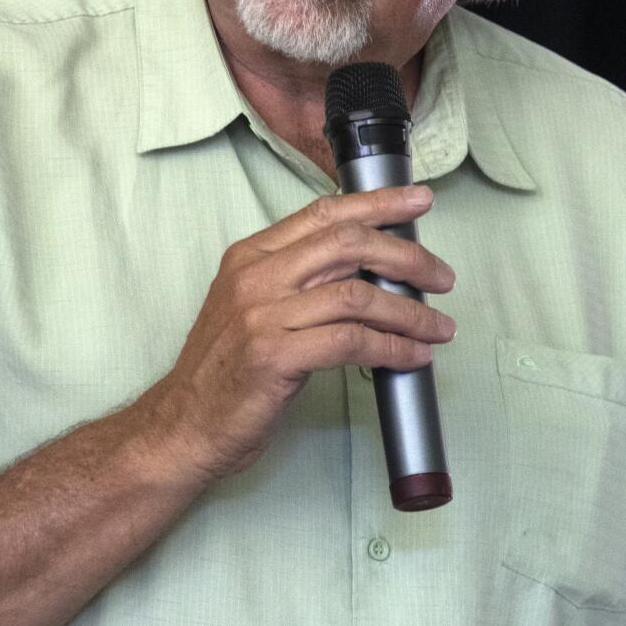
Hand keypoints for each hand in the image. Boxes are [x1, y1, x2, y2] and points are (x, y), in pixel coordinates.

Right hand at [140, 185, 456, 482]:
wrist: (182, 426)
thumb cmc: (226, 372)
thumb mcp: (255, 310)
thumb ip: (302, 282)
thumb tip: (373, 270)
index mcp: (251, 255)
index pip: (324, 213)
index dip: (377, 203)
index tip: (418, 199)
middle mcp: (255, 276)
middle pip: (348, 243)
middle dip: (407, 255)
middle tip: (442, 277)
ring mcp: (262, 315)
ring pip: (357, 294)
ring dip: (410, 312)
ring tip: (440, 327)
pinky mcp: (273, 356)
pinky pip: (351, 342)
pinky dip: (392, 348)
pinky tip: (413, 357)